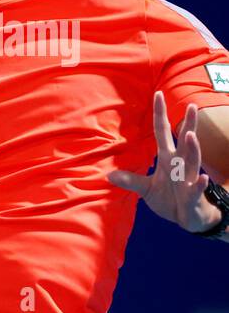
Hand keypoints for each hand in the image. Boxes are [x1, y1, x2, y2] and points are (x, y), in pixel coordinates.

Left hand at [107, 90, 221, 232]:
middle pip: (184, 141)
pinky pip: (197, 188)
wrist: (187, 218)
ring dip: (192, 148)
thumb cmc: (169, 198)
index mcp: (167, 158)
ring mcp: (188, 178)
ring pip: (192, 161)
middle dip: (188, 124)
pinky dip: (200, 183)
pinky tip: (203, 178)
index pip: (162, 132)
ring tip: (190, 134)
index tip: (158, 93)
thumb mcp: (146, 189)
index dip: (160, 114)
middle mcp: (180, 164)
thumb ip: (130, 180)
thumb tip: (108, 174)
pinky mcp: (193, 195)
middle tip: (192, 105)